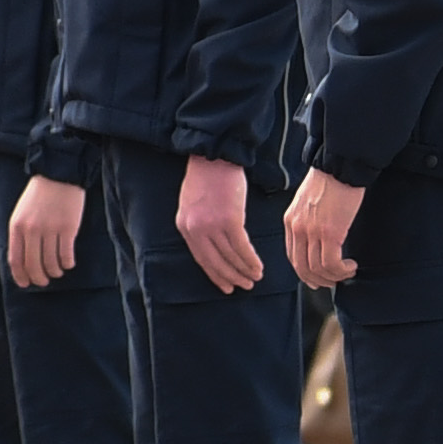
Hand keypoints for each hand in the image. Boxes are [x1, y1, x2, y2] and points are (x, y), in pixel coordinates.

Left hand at [8, 172, 86, 290]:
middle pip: (33, 265)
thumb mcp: (21, 213)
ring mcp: (50, 229)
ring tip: (57, 272)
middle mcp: (32, 230)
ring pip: (51, 263)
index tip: (25, 284)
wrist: (58, 175)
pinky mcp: (68, 228)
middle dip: (38, 278)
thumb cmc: (38, 195)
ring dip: (54, 272)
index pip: (15, 259)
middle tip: (43, 281)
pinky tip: (68, 264)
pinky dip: (67, 263)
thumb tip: (23, 261)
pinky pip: (66, 255)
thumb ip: (20, 234)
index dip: (20, 276)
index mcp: (16, 227)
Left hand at [179, 154, 265, 296]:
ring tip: (254, 278)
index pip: (201, 258)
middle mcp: (196, 229)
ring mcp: (212, 226)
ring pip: (230, 257)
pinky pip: (242, 247)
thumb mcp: (192, 204)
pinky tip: (258, 267)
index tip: (225, 286)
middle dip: (230, 277)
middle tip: (242, 287)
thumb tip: (215, 246)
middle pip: (214, 262)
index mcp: (184, 226)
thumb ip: (200, 225)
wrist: (214, 156)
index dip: (215, 274)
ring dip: (244, 271)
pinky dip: (250, 260)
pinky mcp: (230, 220)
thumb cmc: (206, 177)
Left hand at [286, 168, 369, 291]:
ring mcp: (312, 231)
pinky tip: (351, 265)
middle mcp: (297, 228)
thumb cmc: (330, 180)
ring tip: (347, 272)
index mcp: (290, 221)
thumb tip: (318, 238)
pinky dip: (341, 270)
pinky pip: (331, 263)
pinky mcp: (330, 232)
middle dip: (318, 280)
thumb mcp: (308, 202)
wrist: (340, 166)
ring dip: (333, 276)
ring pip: (317, 269)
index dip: (305, 272)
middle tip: (333, 282)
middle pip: (301, 267)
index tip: (317, 278)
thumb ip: (308, 220)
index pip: (292, 256)